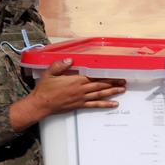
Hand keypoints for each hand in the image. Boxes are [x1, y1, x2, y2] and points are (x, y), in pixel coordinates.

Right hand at [11, 58, 126, 130]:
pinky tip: (113, 104)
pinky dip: (105, 104)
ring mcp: (81, 98)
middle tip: (124, 81)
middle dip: (113, 82)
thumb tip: (71, 59)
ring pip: (100, 94)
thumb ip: (60, 65)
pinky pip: (95, 105)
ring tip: (122, 89)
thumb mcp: (50, 72)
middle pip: (100, 85)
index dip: (106, 74)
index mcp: (76, 80)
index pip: (94, 76)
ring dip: (112, 92)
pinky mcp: (79, 105)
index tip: (115, 72)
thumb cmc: (45, 88)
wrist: (41, 104)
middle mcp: (81, 89)